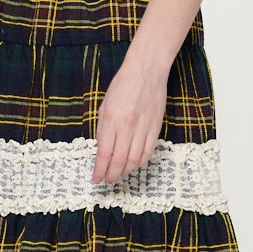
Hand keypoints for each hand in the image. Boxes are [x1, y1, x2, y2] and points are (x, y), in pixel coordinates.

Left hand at [92, 50, 167, 186]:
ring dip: (126, 171)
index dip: (99, 170)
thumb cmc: (123, 85)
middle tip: (108, 180)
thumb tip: (102, 149)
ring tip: (120, 173)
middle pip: (120, 161)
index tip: (96, 178)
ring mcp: (144, 128)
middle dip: (112, 175)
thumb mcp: (104, 106)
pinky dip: (141, 161)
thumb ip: (102, 129)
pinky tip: (134, 164)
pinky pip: (148, 151)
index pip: (104, 154)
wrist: (146, 71)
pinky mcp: (156, 127)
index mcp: (112, 120)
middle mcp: (128, 127)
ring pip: (135, 160)